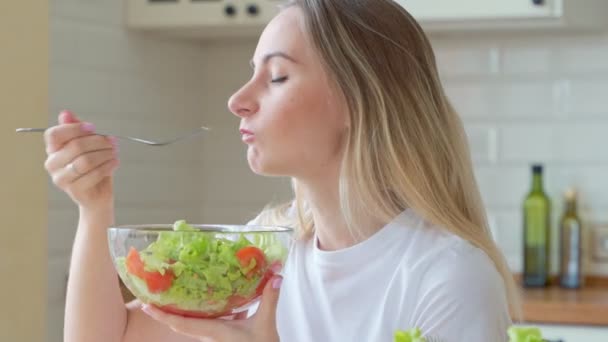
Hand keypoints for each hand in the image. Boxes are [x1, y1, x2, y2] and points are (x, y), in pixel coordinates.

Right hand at [44, 110, 118, 209]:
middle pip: (75, 146)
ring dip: (105, 154)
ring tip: (114, 153)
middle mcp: (52, 164)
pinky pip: (94, 174)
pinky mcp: (74, 190)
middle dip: (98, 142)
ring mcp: (62, 179)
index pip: (54, 134)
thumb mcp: (87, 145)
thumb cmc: (92, 167)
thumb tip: (65, 113)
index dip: (75, 128)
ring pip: (86, 161)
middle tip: (112, 142)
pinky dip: (108, 166)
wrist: (98, 194)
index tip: (93, 128)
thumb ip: (77, 129)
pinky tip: (115, 162)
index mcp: (53, 150)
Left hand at [143, 275, 283, 341]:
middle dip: (166, 313)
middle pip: (182, 325)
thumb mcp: (266, 324)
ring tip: (177, 294)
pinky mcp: (225, 338)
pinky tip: (219, 300)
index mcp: (215, 332)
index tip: (146, 306)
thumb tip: (277, 276)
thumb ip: (269, 299)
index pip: (182, 324)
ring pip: (195, 324)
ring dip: (184, 312)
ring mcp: (216, 338)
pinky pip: (209, 323)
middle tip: (152, 298)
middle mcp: (211, 336)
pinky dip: (207, 312)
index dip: (162, 316)